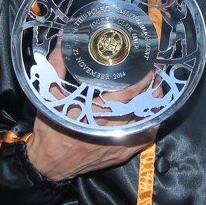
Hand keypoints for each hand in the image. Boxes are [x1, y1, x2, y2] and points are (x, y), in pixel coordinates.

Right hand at [24, 48, 156, 181]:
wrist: (48, 163)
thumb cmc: (50, 129)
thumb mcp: (48, 96)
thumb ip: (56, 67)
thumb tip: (62, 41)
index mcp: (91, 113)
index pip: (125, 96)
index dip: (140, 82)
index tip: (148, 68)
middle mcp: (108, 129)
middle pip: (139, 106)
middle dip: (149, 89)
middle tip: (156, 74)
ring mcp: (117, 143)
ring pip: (144, 121)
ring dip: (152, 104)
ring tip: (157, 88)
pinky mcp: (120, 154)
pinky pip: (143, 139)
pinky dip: (150, 124)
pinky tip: (152, 113)